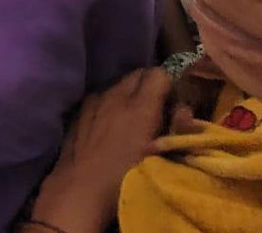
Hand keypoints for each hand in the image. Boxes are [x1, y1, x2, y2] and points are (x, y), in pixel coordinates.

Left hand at [30, 68, 171, 232]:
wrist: (81, 189)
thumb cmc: (127, 176)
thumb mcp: (161, 155)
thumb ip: (176, 128)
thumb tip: (182, 111)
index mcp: (140, 106)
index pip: (159, 73)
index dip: (169, 84)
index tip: (172, 103)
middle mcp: (115, 95)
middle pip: (138, 74)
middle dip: (149, 86)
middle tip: (155, 110)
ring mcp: (94, 100)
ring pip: (117, 84)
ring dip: (128, 95)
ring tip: (131, 119)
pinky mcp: (79, 110)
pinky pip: (100, 97)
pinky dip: (109, 104)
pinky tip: (109, 125)